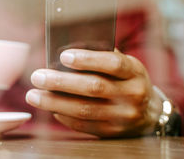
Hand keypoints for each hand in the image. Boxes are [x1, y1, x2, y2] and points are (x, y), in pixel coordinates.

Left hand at [26, 49, 162, 137]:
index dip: (88, 59)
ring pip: (84, 110)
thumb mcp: (125, 65)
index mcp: (135, 72)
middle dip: (61, 82)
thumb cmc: (128, 80)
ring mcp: (123, 116)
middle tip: (37, 77)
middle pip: (93, 88)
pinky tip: (51, 108)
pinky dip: (64, 116)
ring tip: (34, 95)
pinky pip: (84, 125)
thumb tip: (67, 52)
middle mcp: (132, 95)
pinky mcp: (112, 132)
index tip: (63, 56)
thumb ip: (102, 57)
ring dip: (55, 103)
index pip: (113, 63)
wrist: (149, 113)